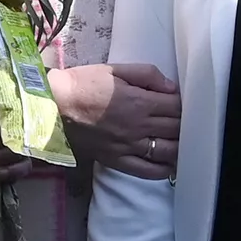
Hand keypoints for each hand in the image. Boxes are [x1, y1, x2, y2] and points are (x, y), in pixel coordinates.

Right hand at [52, 64, 180, 179]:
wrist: (54, 105)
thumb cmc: (84, 83)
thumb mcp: (117, 69)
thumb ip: (147, 75)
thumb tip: (172, 88)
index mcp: (140, 102)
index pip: (176, 107)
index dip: (185, 104)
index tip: (184, 103)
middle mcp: (138, 127)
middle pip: (175, 128)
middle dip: (185, 124)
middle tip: (186, 121)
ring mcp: (128, 146)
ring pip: (167, 151)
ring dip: (180, 147)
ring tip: (183, 142)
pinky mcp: (117, 160)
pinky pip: (146, 171)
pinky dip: (163, 170)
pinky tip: (170, 165)